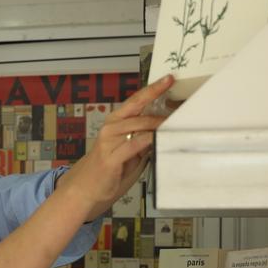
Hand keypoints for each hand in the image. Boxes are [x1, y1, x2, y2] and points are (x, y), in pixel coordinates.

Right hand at [54, 75, 175, 219]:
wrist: (87, 189)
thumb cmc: (111, 169)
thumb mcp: (131, 150)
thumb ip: (145, 138)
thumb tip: (167, 128)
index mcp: (116, 122)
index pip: (137, 100)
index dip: (153, 88)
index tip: (169, 78)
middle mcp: (112, 126)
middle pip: (139, 108)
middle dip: (160, 103)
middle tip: (181, 104)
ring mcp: (110, 140)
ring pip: (140, 124)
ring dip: (159, 124)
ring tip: (175, 124)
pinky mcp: (112, 156)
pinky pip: (135, 143)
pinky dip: (150, 139)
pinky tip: (160, 138)